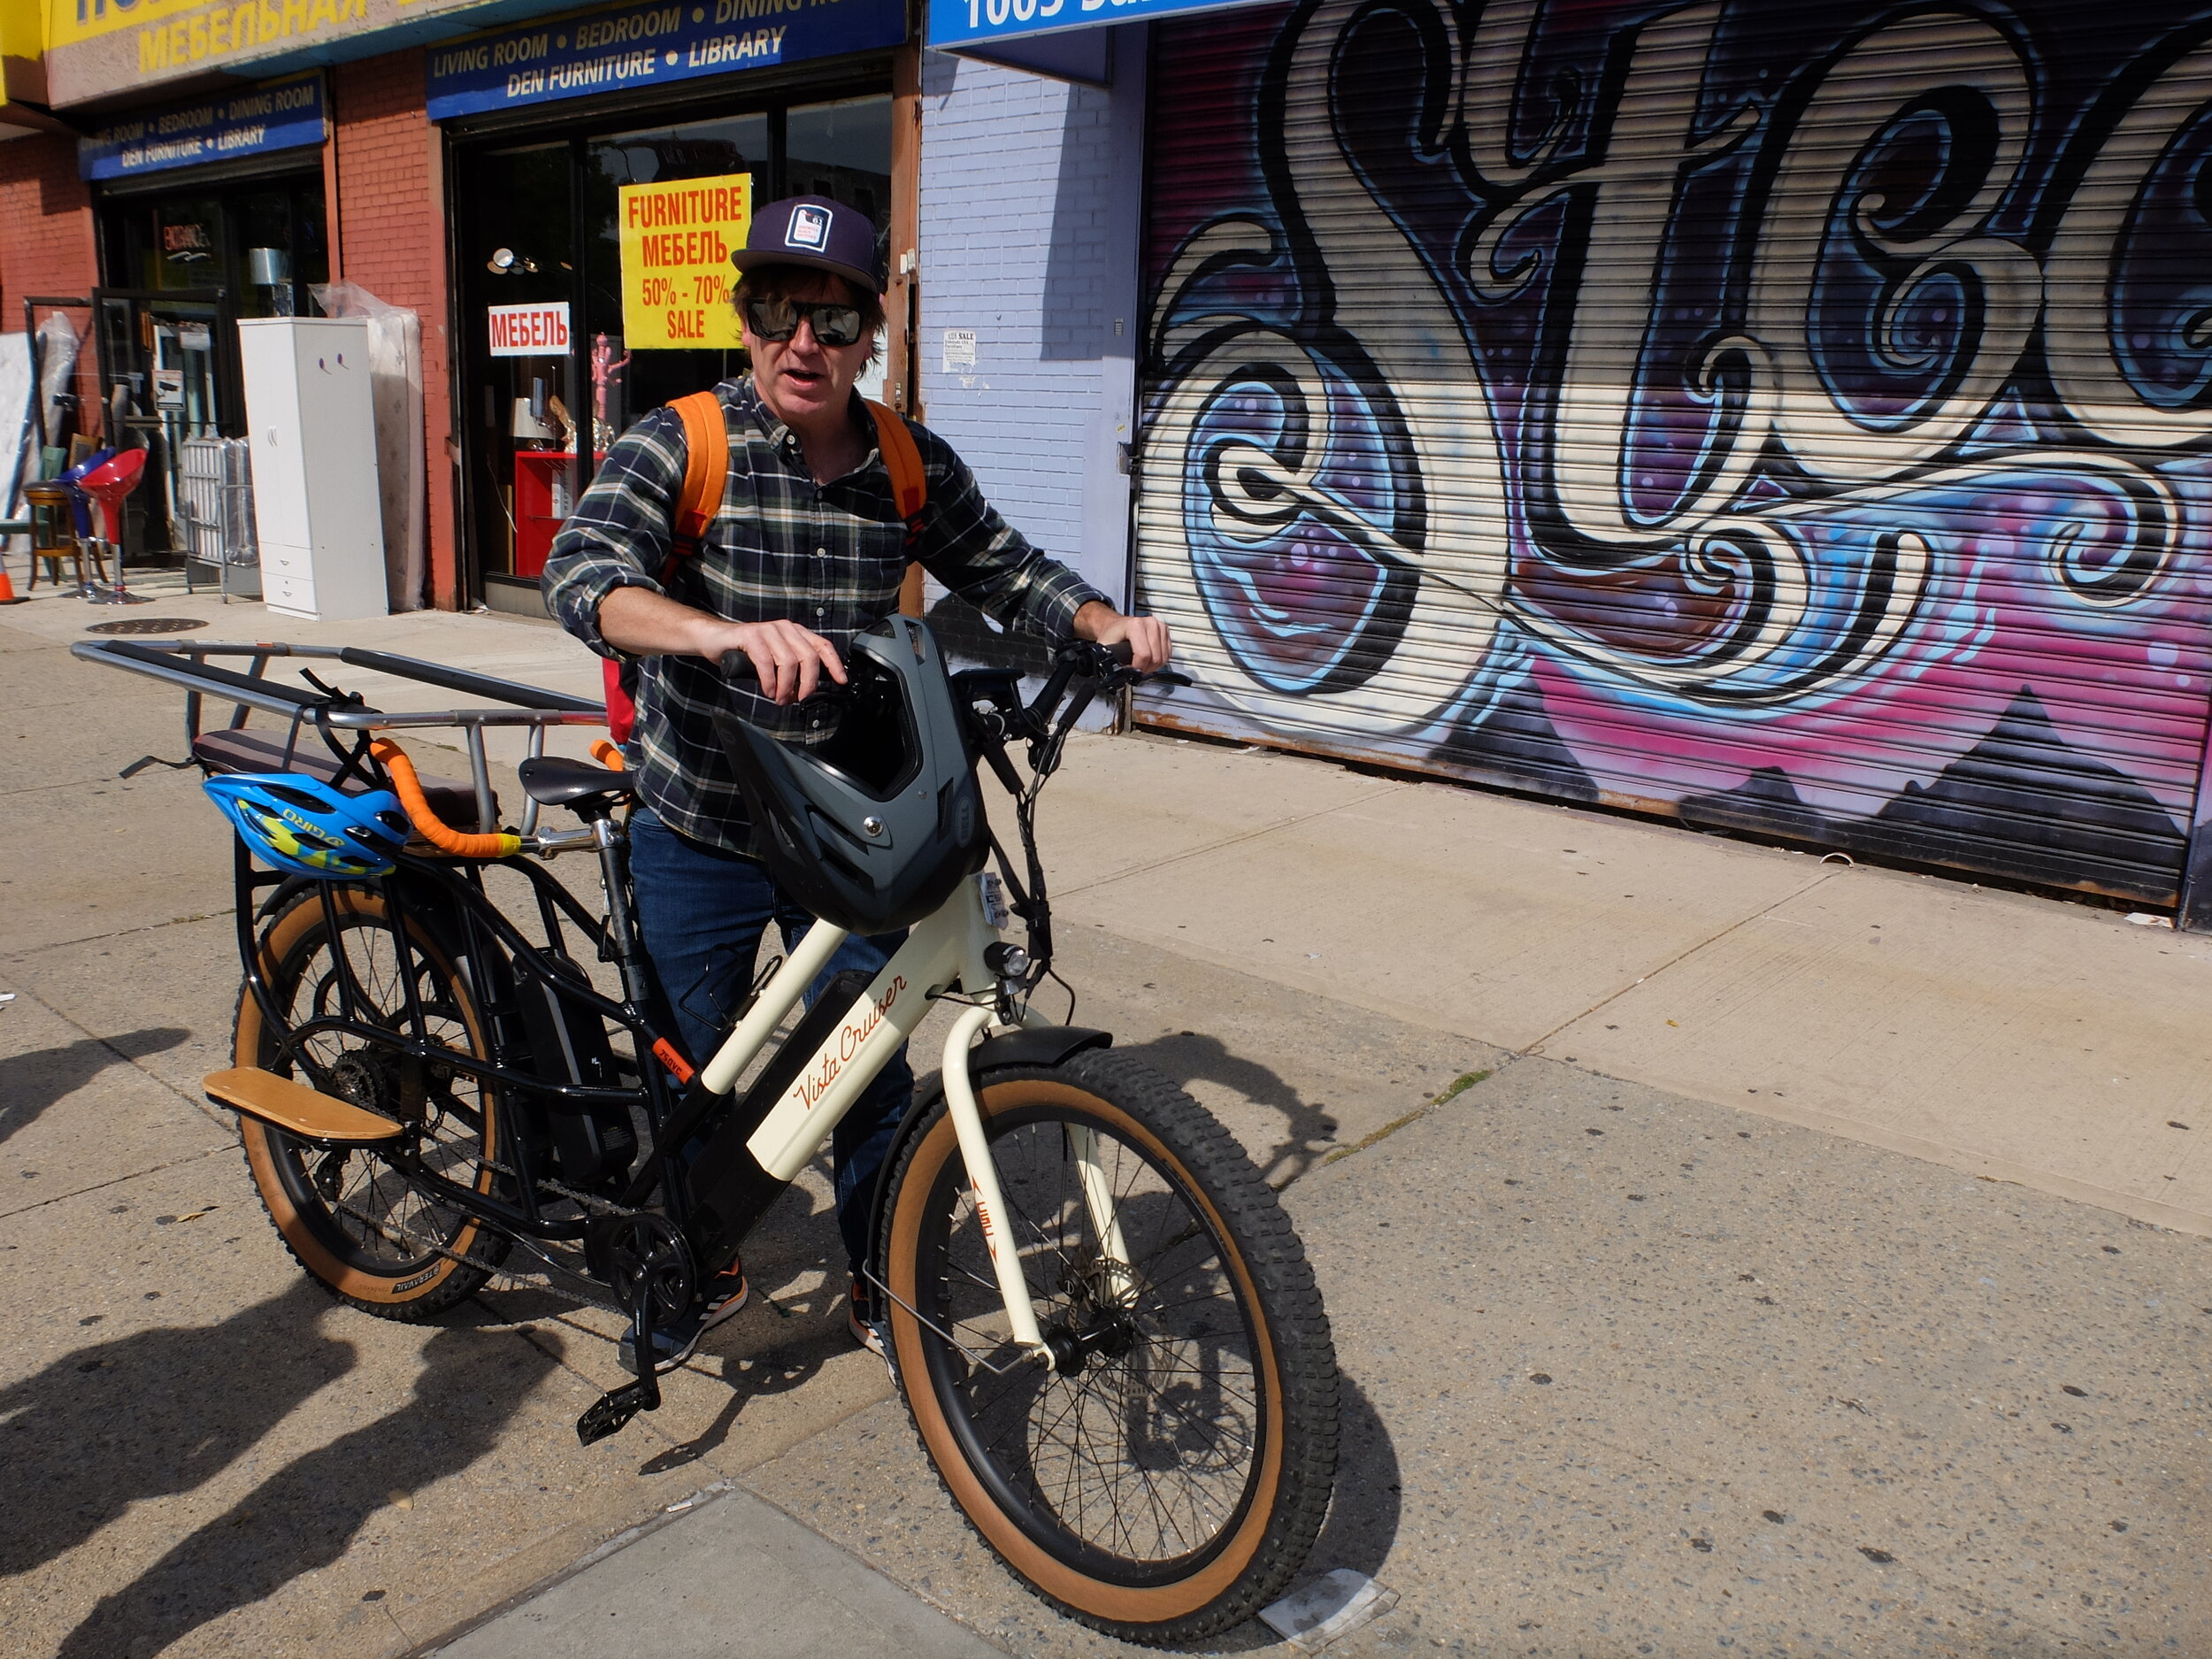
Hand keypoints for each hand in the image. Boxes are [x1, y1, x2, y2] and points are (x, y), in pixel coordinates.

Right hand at [720, 618, 846, 704]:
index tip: (841, 681)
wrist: (716, 640)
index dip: (834, 665)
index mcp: (796, 633)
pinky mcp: (751, 635)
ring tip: (779, 698)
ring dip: (786, 686)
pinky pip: (766, 662)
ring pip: (789, 661)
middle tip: (799, 699)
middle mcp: (785, 628)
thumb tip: (805, 691)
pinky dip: (769, 682)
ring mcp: (768, 630)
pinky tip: (768, 691)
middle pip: (808, 657)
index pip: (823, 646)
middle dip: (807, 683)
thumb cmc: (747, 653)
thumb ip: (792, 670)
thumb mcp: (775, 660)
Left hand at [1072, 602, 1172, 673]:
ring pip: (1163, 658)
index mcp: (1136, 625)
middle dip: (1145, 669)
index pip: (1144, 655)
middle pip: (1155, 658)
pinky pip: (1168, 654)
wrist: (1116, 624)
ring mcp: (1160, 626)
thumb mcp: (1106, 646)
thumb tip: (1118, 675)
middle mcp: (1150, 623)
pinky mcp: (1165, 632)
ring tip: (1141, 666)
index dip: (1137, 668)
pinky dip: (1160, 661)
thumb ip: (1111, 660)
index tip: (1130, 671)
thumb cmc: (1112, 633)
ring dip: (1153, 667)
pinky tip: (1149, 661)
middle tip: (1136, 671)